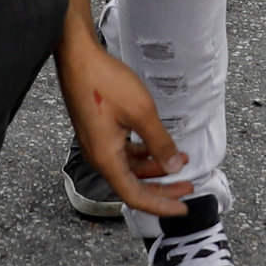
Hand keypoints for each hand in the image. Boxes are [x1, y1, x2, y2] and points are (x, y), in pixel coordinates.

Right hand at [57, 29, 188, 218]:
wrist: (77, 57)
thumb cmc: (104, 82)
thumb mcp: (142, 113)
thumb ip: (160, 143)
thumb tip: (174, 166)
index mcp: (106, 159)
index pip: (135, 197)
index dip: (161, 206)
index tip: (183, 208)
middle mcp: (99, 157)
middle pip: (133, 186)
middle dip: (162, 188)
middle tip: (188, 185)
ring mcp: (97, 145)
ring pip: (129, 169)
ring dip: (154, 169)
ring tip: (179, 160)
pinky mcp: (98, 132)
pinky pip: (123, 154)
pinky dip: (143, 155)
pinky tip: (157, 146)